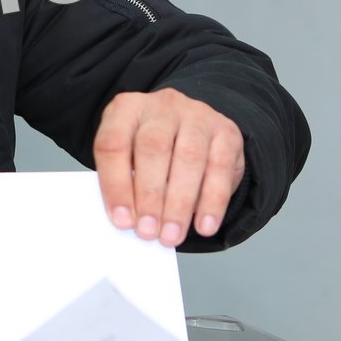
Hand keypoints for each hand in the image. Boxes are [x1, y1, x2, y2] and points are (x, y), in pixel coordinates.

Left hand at [92, 88, 243, 246]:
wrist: (191, 129)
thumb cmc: (150, 150)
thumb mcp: (130, 157)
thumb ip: (125, 181)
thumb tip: (128, 220)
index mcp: (126, 109)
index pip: (113, 144)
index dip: (115, 184)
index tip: (121, 220)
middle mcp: (161, 106)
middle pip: (153, 148)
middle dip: (150, 195)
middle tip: (148, 231)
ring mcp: (197, 115)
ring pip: (189, 158)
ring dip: (180, 203)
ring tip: (172, 234)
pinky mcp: (226, 131)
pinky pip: (220, 169)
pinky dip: (212, 202)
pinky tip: (204, 226)